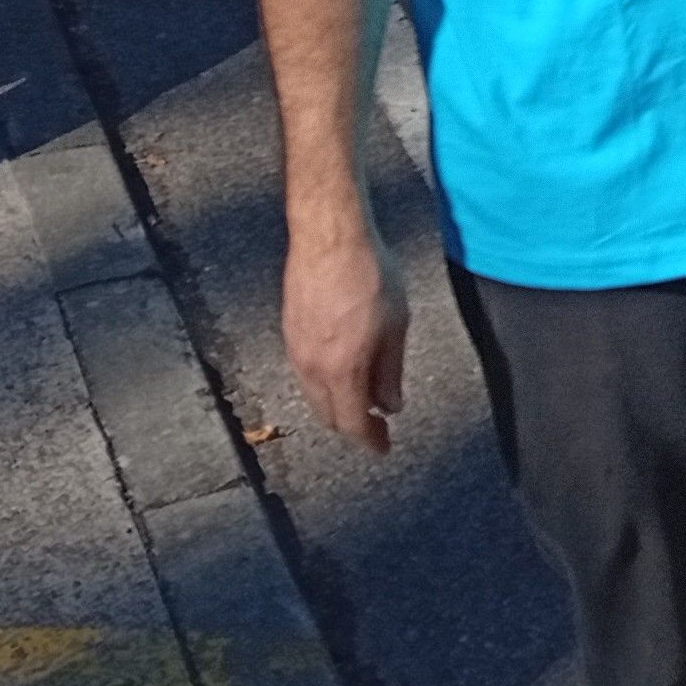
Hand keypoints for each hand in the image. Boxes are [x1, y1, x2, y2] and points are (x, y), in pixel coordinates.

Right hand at [281, 219, 410, 453]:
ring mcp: (295, 349)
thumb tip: (390, 406)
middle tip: (377, 427)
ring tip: (365, 400)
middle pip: (329, 414)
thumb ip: (391, 370)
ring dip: (338, 404)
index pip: (352, 423)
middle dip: (353, 426)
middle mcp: (311, 367)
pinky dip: (326, 383)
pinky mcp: (289, 332)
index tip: (384, 448)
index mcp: (341, 370)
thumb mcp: (396, 325)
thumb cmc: (370, 275)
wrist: (329, 238)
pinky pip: (306, 372)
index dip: (369, 441)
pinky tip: (344, 371)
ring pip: (315, 395)